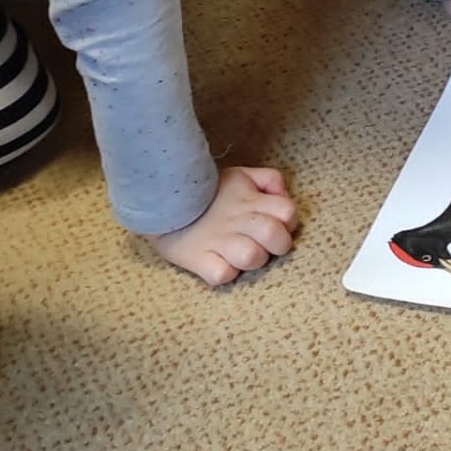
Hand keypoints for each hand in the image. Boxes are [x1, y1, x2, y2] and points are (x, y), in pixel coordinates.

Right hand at [147, 166, 299, 285]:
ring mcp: (217, 241)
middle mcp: (238, 221)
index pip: (288, 212)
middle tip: (266, 245)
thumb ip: (269, 179)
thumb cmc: (207, 190)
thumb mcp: (241, 175)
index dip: (289, 222)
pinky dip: (224, 273)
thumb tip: (284, 196)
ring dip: (252, 260)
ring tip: (241, 254)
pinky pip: (222, 275)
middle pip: (275, 236)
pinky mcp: (197, 259)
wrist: (161, 199)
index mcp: (251, 201)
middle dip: (279, 245)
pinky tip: (219, 263)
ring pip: (251, 258)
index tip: (279, 225)